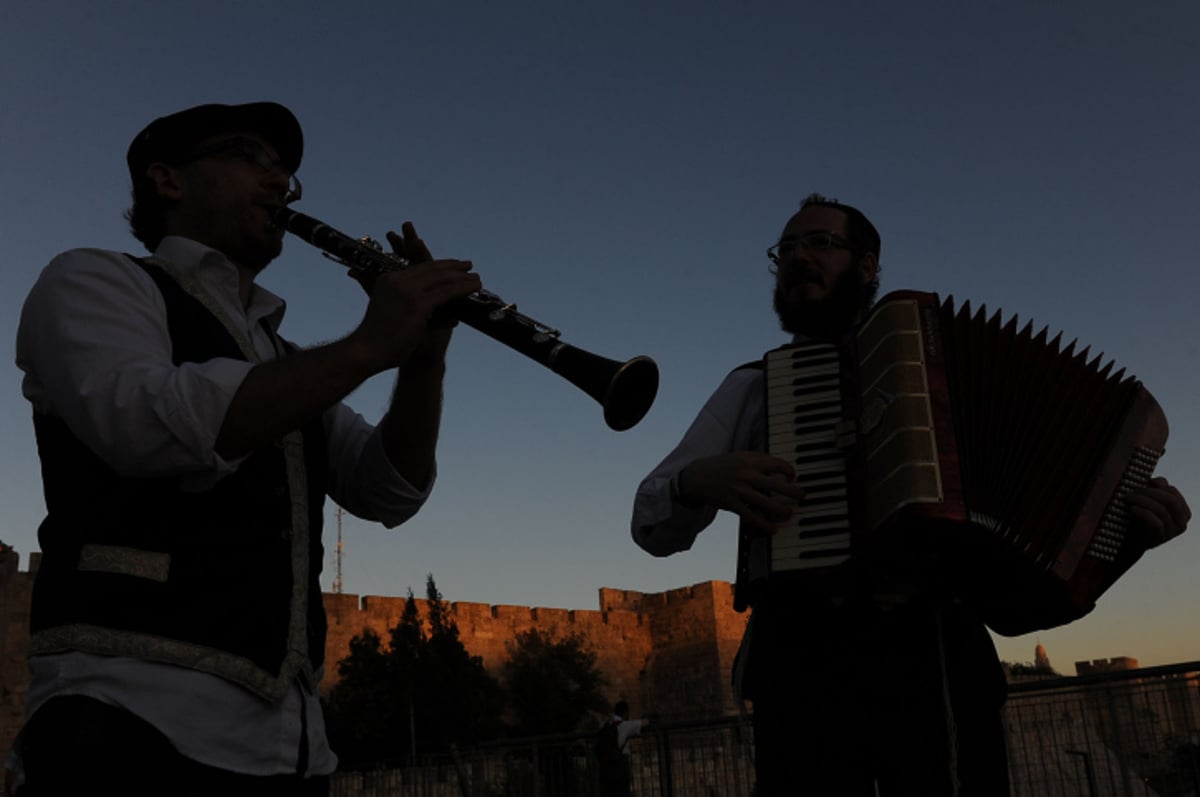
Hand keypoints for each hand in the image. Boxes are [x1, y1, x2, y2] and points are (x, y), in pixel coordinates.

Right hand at [351, 260, 479, 370]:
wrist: (367, 351)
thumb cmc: (378, 339)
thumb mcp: (387, 312)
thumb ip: (402, 304)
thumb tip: (419, 307)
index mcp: (389, 280)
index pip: (418, 267)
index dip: (438, 265)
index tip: (452, 265)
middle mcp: (398, 280)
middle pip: (432, 268)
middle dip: (453, 266)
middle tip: (468, 265)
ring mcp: (408, 291)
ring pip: (442, 278)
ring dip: (462, 277)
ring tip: (477, 278)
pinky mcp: (418, 303)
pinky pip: (447, 292)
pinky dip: (463, 288)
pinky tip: (474, 287)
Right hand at [677, 452, 805, 532]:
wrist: (697, 476)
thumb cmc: (722, 466)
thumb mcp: (740, 456)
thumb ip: (759, 459)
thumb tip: (780, 466)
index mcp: (750, 460)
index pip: (778, 464)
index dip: (790, 471)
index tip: (793, 478)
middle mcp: (747, 474)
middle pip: (778, 485)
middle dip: (794, 492)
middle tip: (802, 496)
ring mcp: (739, 490)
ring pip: (768, 504)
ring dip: (783, 511)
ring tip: (789, 513)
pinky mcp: (732, 504)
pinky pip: (753, 517)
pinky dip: (765, 525)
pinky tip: (773, 528)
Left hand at [1127, 476, 1189, 547]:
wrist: (1131, 541)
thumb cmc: (1140, 517)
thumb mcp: (1151, 501)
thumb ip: (1157, 489)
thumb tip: (1155, 480)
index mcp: (1182, 511)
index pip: (1172, 492)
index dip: (1157, 485)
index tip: (1143, 483)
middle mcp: (1181, 522)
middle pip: (1170, 501)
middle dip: (1150, 493)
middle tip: (1133, 491)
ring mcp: (1172, 532)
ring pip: (1162, 511)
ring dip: (1142, 501)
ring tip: (1128, 498)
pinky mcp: (1160, 538)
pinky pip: (1156, 523)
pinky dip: (1143, 513)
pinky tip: (1132, 509)